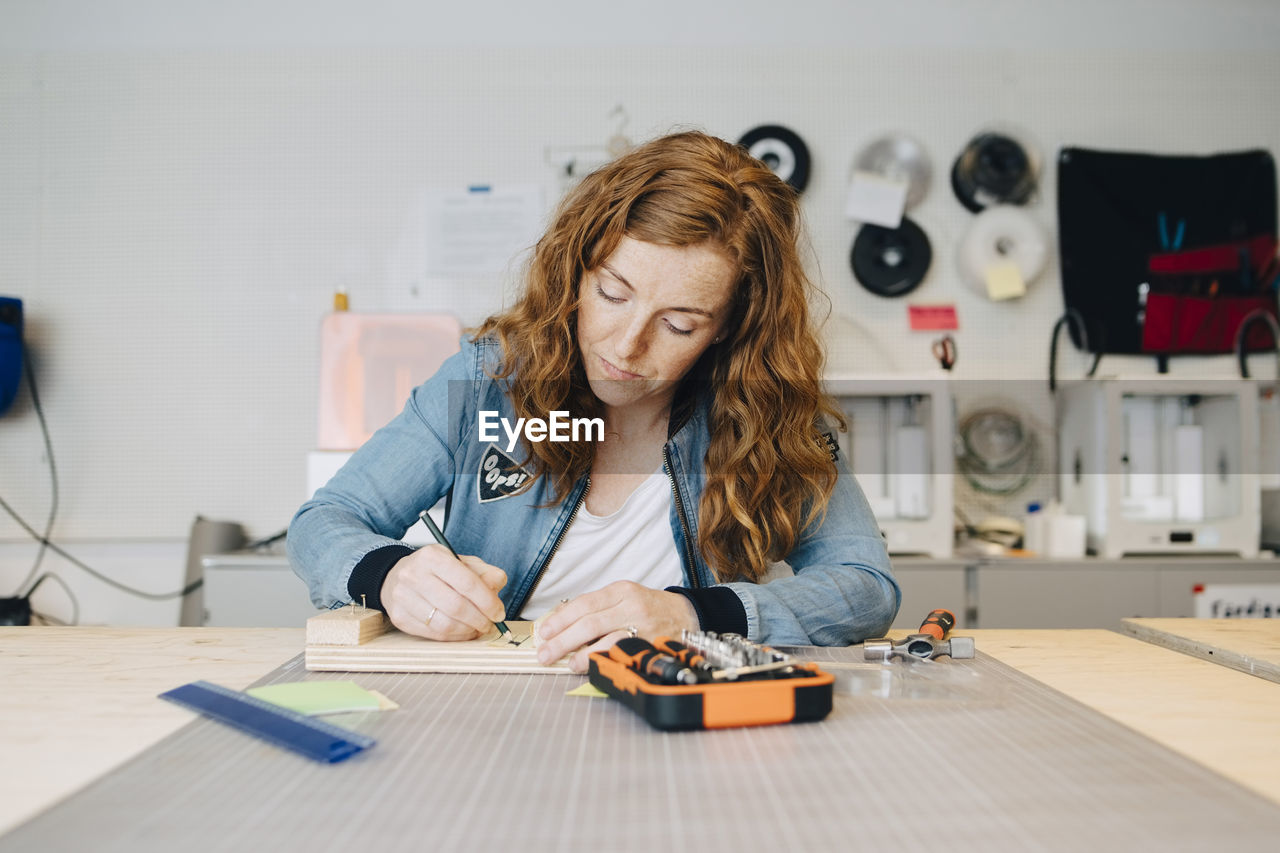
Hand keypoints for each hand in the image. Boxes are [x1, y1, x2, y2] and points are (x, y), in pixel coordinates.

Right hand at [380, 545, 506, 640]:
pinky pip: (433, 634)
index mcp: (432, 557)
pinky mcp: (399, 617)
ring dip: (467, 631)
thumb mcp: (460, 562)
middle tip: (489, 623)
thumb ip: (483, 572)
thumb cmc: (435, 570)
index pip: (467, 582)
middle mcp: (413, 575)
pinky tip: (462, 631)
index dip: (487, 601)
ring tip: (477, 628)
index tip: (498, 612)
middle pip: (456, 606)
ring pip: (444, 624)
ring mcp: (403, 597)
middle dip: (479, 619)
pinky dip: (453, 637)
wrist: (397, 575)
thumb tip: (497, 586)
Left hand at [535, 581, 698, 672]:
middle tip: (545, 653)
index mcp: (621, 590)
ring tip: (566, 663)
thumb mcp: (625, 598)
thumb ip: (598, 608)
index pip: (584, 603)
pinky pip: (621, 653)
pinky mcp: (650, 645)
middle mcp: (631, 605)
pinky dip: (601, 660)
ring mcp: (642, 626)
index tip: (544, 631)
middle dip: (562, 639)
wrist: (688, 615)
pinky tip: (590, 666)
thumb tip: (562, 624)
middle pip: (589, 622)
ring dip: (580, 654)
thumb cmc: (649, 608)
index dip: (561, 618)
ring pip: (604, 639)